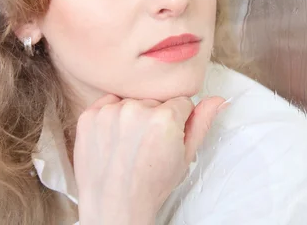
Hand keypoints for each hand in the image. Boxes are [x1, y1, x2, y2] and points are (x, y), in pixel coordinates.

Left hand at [73, 94, 225, 224]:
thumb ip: (201, 122)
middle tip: (148, 145)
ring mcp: (109, 112)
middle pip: (154, 100)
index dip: (178, 121)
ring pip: (131, 102)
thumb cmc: (150, 186)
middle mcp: (136, 110)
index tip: (168, 138)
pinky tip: (114, 140)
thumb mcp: (185, 157)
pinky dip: (110, 118)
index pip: (180, 101)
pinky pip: (107, 104)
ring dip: (132, 116)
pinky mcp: (89, 116)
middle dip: (155, 117)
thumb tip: (218, 100)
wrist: (113, 206)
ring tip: (130, 144)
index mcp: (164, 118)